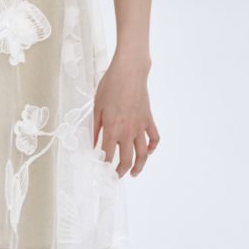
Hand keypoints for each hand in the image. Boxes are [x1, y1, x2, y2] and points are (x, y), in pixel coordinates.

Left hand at [92, 52, 159, 177]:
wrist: (129, 72)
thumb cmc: (110, 86)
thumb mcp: (97, 106)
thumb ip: (96, 127)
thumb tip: (93, 143)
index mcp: (112, 128)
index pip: (108, 154)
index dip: (104, 165)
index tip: (101, 169)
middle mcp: (127, 131)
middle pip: (127, 159)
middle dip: (121, 171)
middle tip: (116, 176)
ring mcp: (140, 127)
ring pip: (143, 153)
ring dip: (139, 166)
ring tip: (134, 173)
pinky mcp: (149, 120)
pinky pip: (154, 138)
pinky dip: (153, 147)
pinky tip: (148, 151)